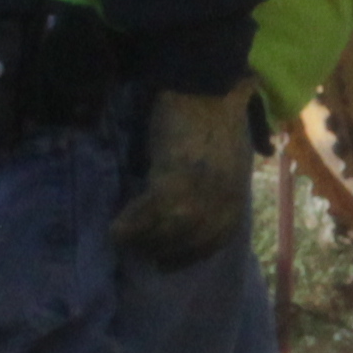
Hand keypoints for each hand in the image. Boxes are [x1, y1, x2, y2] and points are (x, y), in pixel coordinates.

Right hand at [107, 88, 255, 270]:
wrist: (207, 89)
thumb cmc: (217, 115)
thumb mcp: (230, 157)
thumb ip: (221, 181)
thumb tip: (205, 194)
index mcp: (237, 196)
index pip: (215, 241)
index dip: (190, 255)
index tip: (170, 264)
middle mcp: (221, 202)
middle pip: (189, 243)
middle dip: (163, 252)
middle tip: (142, 254)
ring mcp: (198, 194)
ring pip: (167, 233)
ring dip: (143, 241)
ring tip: (125, 242)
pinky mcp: (173, 180)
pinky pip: (147, 213)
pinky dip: (129, 224)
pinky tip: (115, 230)